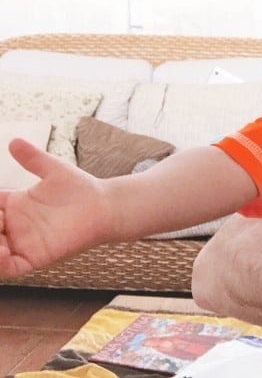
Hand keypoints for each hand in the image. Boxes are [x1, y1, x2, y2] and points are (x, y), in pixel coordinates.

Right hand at [0, 138, 110, 276]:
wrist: (104, 206)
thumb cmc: (79, 188)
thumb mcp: (53, 170)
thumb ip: (33, 157)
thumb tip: (14, 140)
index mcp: (12, 204)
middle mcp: (12, 225)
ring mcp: (21, 243)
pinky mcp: (34, 257)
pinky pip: (9, 268)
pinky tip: (1, 249)